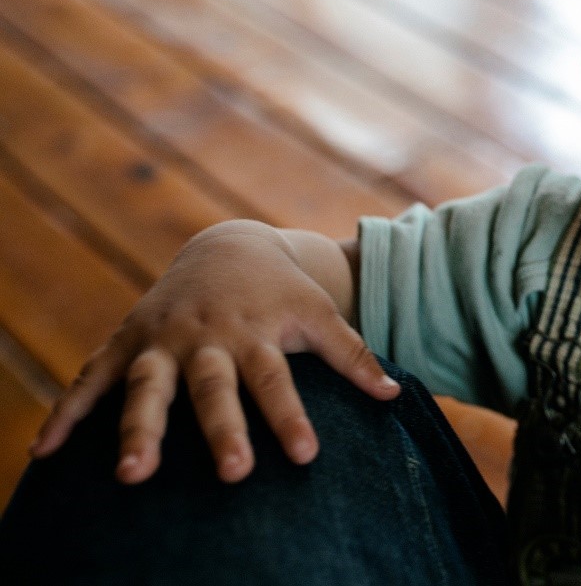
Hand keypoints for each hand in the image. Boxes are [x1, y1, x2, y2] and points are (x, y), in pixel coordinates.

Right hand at [28, 221, 398, 483]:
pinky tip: (42, 456)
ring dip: (138, 430)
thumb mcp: (319, 313)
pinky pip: (89, 381)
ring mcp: (161, 340)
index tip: (307, 457)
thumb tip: (395, 397)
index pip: (277, 380)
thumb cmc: (281, 291)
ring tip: (134, 476)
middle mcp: (207, 338)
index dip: (291, 417)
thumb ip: (353, 355)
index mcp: (257, 332)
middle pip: (214, 388)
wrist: (227, 247)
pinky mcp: (125, 343)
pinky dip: (65, 415)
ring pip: (148, 388)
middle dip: (222, 429)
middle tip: (234, 473)